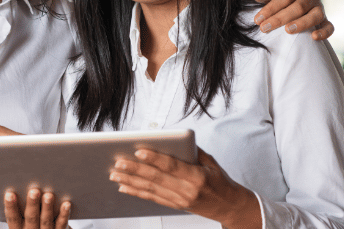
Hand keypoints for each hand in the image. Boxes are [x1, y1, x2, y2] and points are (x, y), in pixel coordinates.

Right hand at [0, 188, 70, 228]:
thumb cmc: (26, 221)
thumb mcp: (12, 217)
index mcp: (17, 228)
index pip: (12, 218)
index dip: (10, 207)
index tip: (10, 194)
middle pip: (30, 219)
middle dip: (32, 204)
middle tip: (34, 191)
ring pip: (45, 222)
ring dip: (47, 208)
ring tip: (48, 195)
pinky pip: (61, 224)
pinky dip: (63, 214)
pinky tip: (65, 204)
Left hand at [109, 148, 260, 228]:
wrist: (229, 206)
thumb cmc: (220, 180)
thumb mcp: (210, 161)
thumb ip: (191, 150)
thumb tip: (171, 138)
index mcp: (197, 177)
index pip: (171, 166)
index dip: (154, 158)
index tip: (138, 150)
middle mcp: (187, 191)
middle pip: (156, 178)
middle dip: (135, 169)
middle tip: (118, 162)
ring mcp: (179, 201)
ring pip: (150, 190)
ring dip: (130, 181)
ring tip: (114, 174)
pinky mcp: (175, 206)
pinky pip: (152, 198)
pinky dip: (136, 192)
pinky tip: (124, 187)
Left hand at [252, 0, 333, 39]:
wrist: (298, 3)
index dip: (271, 8)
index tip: (257, 20)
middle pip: (298, 6)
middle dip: (280, 18)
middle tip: (264, 29)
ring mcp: (320, 7)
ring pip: (314, 16)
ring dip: (301, 23)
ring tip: (288, 31)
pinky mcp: (326, 20)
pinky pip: (329, 26)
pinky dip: (323, 32)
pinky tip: (314, 38)